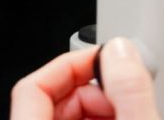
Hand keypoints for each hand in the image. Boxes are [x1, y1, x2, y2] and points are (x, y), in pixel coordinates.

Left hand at [10, 37, 160, 119]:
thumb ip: (130, 90)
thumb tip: (120, 51)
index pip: (32, 87)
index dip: (70, 64)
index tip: (104, 59)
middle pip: (53, 98)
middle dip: (94, 90)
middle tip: (124, 96)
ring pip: (70, 115)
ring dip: (104, 106)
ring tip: (131, 111)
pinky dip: (106, 119)